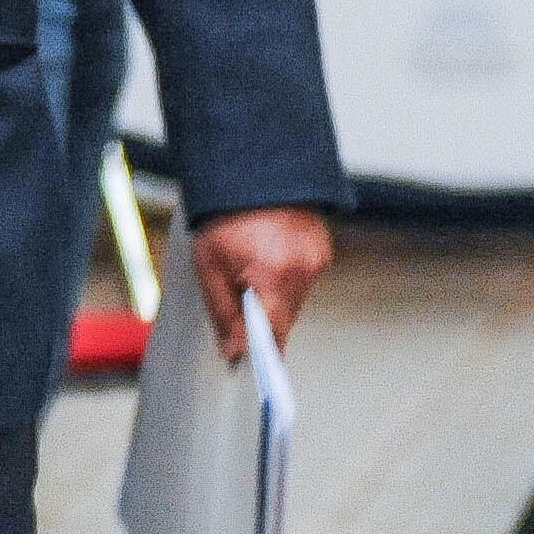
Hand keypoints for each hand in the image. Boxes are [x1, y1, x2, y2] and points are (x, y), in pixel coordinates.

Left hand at [191, 206, 332, 362]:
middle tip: (239, 293)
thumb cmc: (225, 215)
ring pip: (294, 300)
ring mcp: (318, 259)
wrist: (251, 172)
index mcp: (274, 273)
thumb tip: (233, 351)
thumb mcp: (209, 266)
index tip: (247, 361)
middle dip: (261, 318)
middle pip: (284, 319)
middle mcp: (303, 269)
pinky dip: (286, 278)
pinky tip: (269, 258)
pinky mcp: (323, 251)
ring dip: (274, 296)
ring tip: (252, 268)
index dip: (259, 351)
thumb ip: (222, 313)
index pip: (273, 334)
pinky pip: (303, 280)